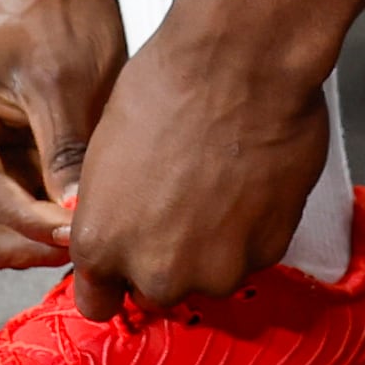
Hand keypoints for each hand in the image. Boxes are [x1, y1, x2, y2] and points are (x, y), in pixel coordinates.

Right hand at [0, 0, 124, 269]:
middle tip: (89, 244)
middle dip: (33, 241)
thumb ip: (64, 156)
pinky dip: (49, 217)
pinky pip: (20, 208)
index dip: (33, 224)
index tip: (79, 235)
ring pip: (0, 226)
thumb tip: (74, 220)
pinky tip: (87, 213)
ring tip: (92, 229)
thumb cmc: (57, 19)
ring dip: (42, 234)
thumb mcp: (64, 86)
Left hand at [62, 7, 334, 313]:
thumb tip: (123, 226)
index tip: (129, 258)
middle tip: (182, 202)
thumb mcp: (106, 153)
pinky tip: (250, 179)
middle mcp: (156, 273)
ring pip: (211, 275)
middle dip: (168, 257)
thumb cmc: (165, 88)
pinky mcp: (267, 254)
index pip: (98, 302)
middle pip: (158, 290)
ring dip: (215, 245)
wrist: (239, 62)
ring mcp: (216, 270)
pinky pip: (254, 254)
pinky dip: (254, 228)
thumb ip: (111, 210)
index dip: (114, 278)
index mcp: (101, 245)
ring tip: (220, 183)